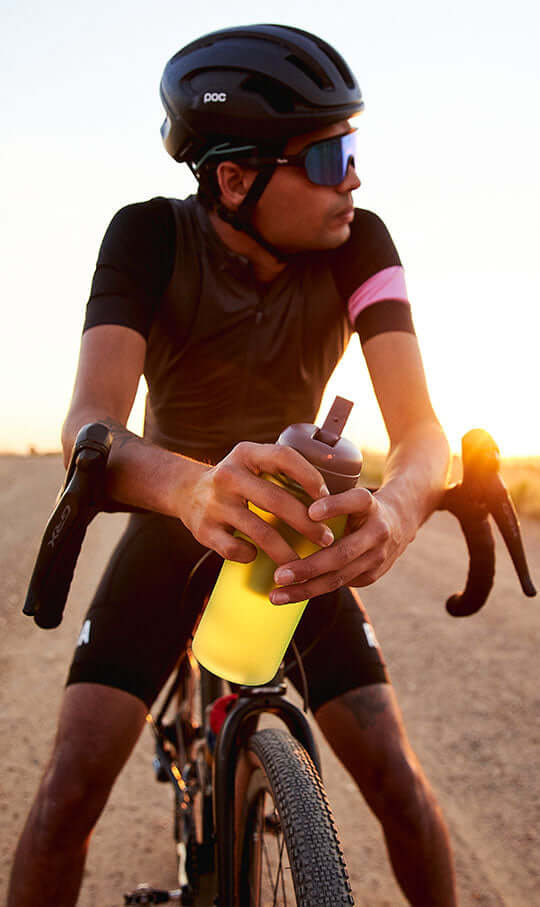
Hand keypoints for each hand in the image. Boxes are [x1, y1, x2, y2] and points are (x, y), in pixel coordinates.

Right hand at [177, 442, 334, 564]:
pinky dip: (251, 556)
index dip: (309, 476)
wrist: (184, 491)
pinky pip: (235, 549)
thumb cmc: (236, 481)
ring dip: (286, 551)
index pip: (283, 457)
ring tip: (303, 563)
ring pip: (260, 532)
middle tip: (326, 539)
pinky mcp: (203, 530)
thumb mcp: (253, 463)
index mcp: (246, 454)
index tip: (328, 498)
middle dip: (307, 523)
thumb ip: (282, 470)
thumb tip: (332, 494)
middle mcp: (228, 475)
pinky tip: (258, 557)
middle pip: (276, 500)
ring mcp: (214, 503)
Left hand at [270, 487, 409, 603]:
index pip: (356, 501)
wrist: (400, 521)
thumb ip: (323, 496)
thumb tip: (277, 498)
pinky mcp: (371, 576)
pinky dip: (311, 590)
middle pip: (342, 553)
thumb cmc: (357, 504)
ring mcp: (377, 557)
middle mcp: (377, 531)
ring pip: (338, 577)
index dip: (335, 506)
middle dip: (308, 567)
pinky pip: (338, 585)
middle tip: (279, 575)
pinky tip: (288, 595)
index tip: (311, 511)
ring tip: (276, 595)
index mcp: (369, 504)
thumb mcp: (347, 491)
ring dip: (305, 589)